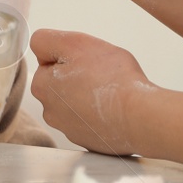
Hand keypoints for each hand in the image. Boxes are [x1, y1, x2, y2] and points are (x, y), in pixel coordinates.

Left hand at [29, 29, 151, 155]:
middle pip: (62, 83)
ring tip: (110, 92)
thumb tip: (41, 49)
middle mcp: (50, 112)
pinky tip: (115, 108)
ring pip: (77, 101)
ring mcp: (70, 130)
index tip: (85, 60)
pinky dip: (101, 114)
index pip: (48, 62)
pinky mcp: (90, 141)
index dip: (69, 56)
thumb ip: (46, 41)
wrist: (141, 117)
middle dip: (77, 76)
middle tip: (100, 74)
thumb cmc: (112, 79)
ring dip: (89, 95)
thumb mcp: (75, 43)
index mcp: (42, 87)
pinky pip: (92, 120)